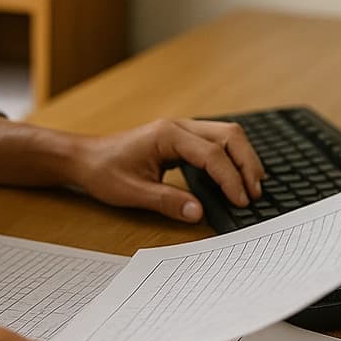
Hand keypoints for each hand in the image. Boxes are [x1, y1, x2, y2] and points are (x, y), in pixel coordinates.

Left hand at [68, 118, 265, 221]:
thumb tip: (198, 214)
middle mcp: (178, 126)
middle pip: (228, 135)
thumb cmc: (104, 171)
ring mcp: (181, 129)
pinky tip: (236, 176)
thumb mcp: (132, 192)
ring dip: (243, 158)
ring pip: (226, 134)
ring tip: (252, 186)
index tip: (242, 201)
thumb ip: (167, 202)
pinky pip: (216, 140)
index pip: (212, 154)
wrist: (85, 158)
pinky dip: (232, 156)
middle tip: (255, 193)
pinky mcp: (181, 137)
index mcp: (167, 136)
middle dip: (247, 163)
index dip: (231, 179)